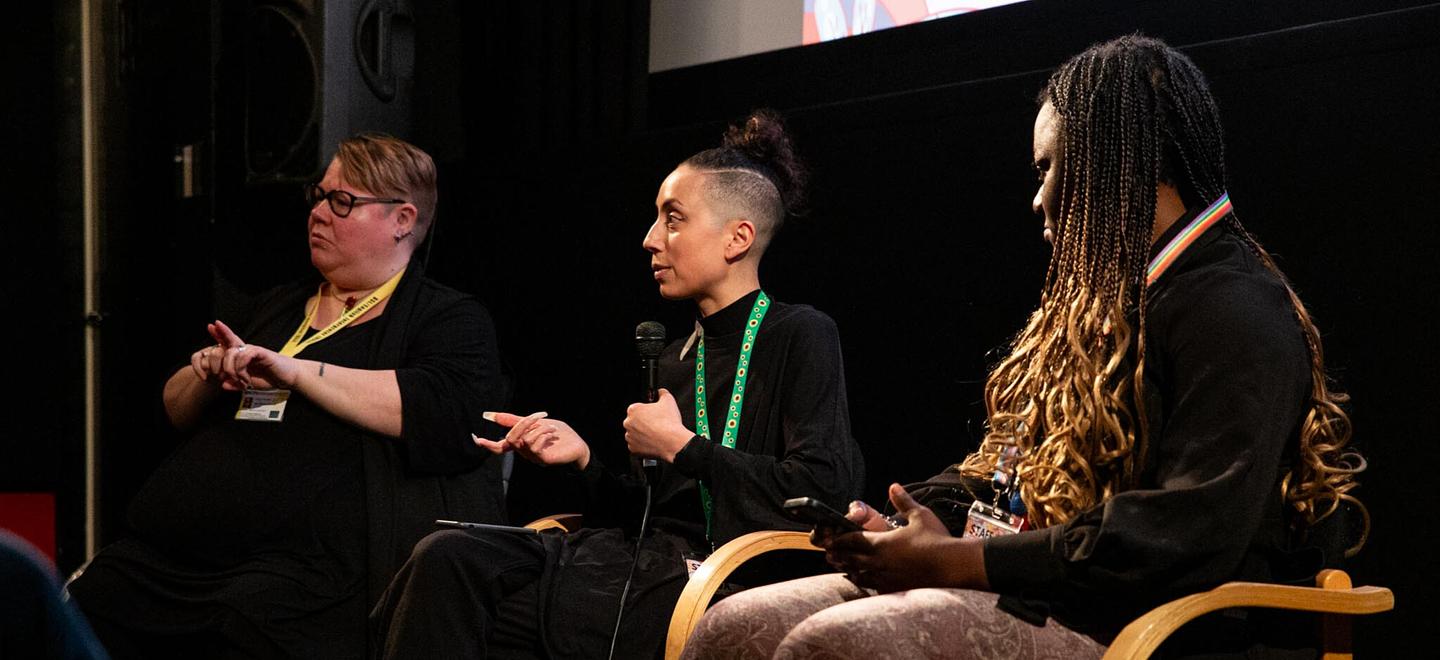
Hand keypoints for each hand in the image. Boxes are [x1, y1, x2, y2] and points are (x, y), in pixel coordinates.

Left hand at [210, 320, 295, 390]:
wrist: (289, 377)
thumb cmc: (271, 378)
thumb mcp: (250, 384)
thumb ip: (236, 384)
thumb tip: (223, 385)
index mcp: (243, 355)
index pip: (229, 342)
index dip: (220, 334)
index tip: (210, 326)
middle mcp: (247, 350)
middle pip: (226, 349)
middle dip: (222, 365)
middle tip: (228, 380)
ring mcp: (254, 350)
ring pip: (233, 353)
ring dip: (232, 370)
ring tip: (241, 382)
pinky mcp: (261, 352)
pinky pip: (245, 355)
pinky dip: (241, 369)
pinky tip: (246, 379)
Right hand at [474, 411, 591, 468]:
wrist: (577, 445)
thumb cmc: (556, 434)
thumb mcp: (534, 422)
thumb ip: (513, 420)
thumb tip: (489, 415)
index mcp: (520, 444)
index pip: (500, 447)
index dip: (487, 444)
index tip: (475, 438)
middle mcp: (524, 453)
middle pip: (511, 439)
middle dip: (523, 423)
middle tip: (539, 415)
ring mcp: (532, 458)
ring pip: (523, 440)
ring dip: (537, 428)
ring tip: (551, 426)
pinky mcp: (542, 459)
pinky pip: (533, 445)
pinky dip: (543, 434)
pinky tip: (553, 432)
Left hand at [622, 389, 693, 462]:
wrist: (673, 442)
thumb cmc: (669, 423)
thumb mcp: (669, 400)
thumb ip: (662, 393)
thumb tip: (660, 392)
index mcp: (633, 410)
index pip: (637, 408)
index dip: (646, 411)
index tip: (653, 414)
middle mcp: (628, 423)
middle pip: (634, 421)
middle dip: (643, 423)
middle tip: (656, 424)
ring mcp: (630, 437)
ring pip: (635, 434)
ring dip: (642, 433)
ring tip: (655, 434)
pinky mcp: (633, 449)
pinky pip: (636, 445)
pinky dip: (643, 445)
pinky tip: (653, 441)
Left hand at [825, 483, 987, 592]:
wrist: (953, 567)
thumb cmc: (936, 539)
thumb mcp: (920, 515)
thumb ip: (903, 501)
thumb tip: (893, 486)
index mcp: (881, 543)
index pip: (852, 540)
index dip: (839, 540)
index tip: (829, 540)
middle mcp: (879, 562)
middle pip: (851, 559)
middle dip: (839, 556)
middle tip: (829, 555)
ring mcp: (886, 578)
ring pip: (860, 576)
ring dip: (850, 571)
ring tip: (844, 570)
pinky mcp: (896, 590)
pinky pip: (875, 588)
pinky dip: (868, 584)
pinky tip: (868, 584)